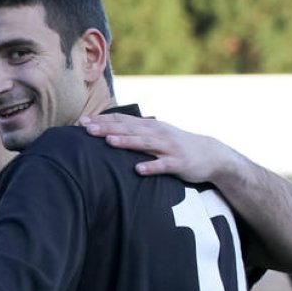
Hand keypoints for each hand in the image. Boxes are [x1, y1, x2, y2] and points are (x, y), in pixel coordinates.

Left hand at [79, 114, 236, 182]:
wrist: (211, 155)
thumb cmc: (175, 146)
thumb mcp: (155, 135)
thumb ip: (134, 132)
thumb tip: (107, 131)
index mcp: (149, 126)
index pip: (122, 120)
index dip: (101, 120)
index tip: (81, 121)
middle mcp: (157, 133)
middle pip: (129, 129)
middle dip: (107, 128)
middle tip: (86, 129)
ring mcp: (168, 147)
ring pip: (144, 143)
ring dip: (127, 142)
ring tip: (109, 142)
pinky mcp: (179, 163)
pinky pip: (163, 165)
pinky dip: (151, 167)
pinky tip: (138, 170)